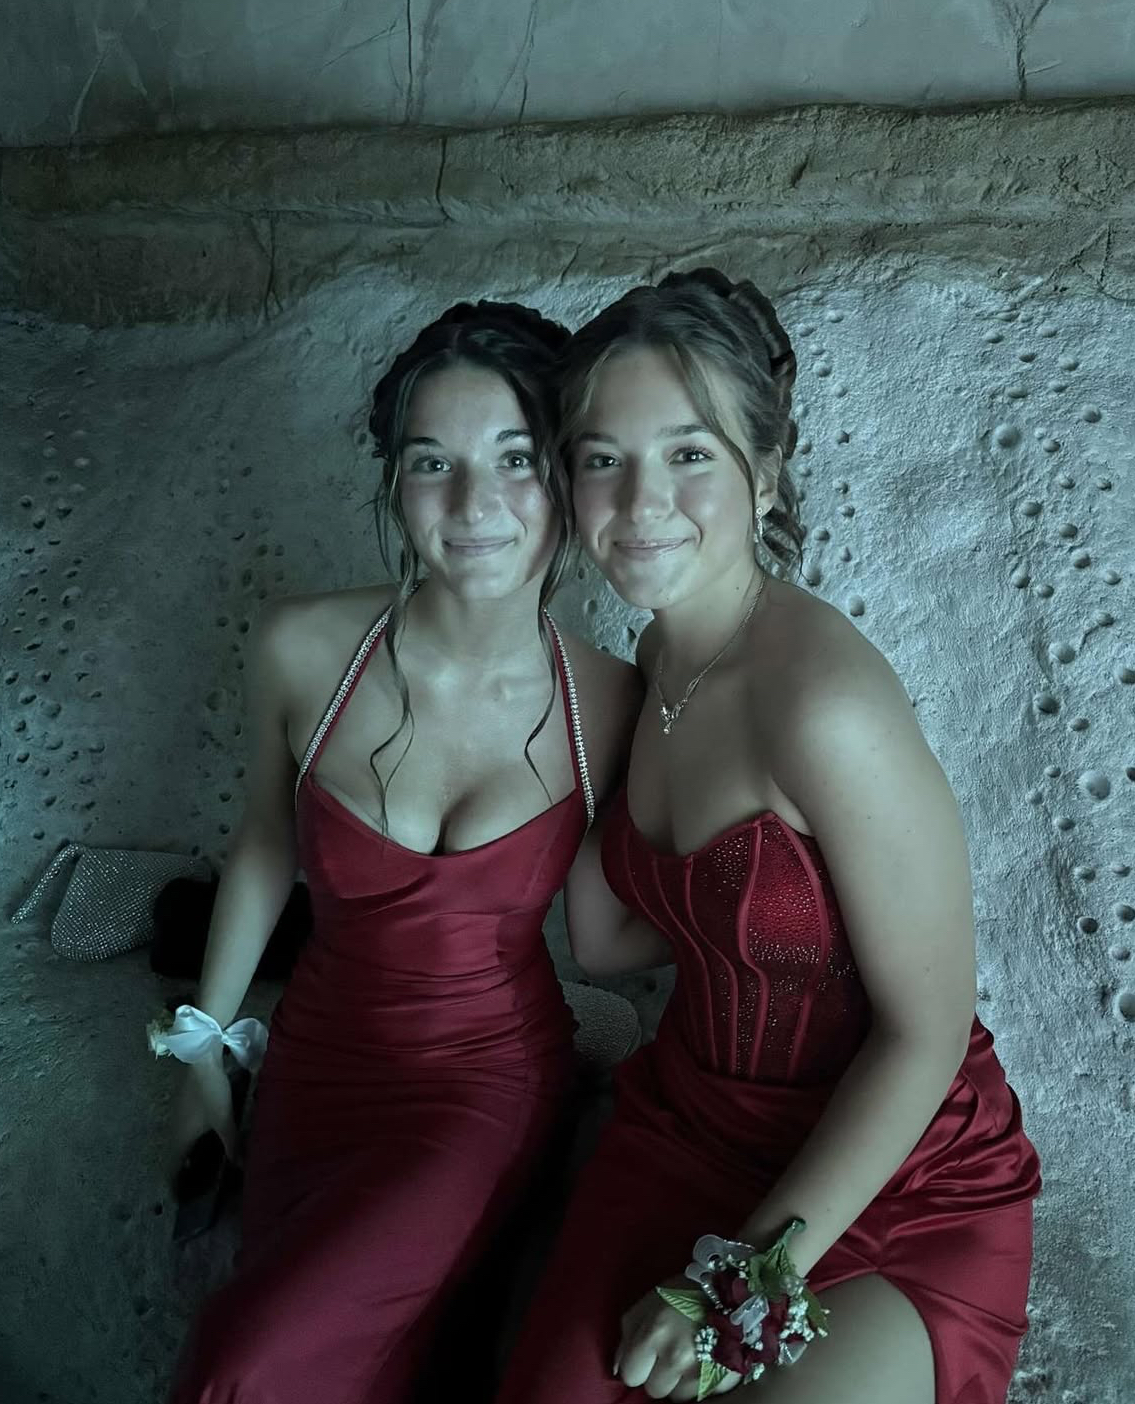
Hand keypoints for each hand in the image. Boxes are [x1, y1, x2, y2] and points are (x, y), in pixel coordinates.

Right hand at [167, 1056, 237, 1180]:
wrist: (201, 1060)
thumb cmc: (211, 1092)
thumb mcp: (224, 1120)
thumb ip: (232, 1144)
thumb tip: (239, 1166)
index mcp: (179, 1139)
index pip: (170, 1170)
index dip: (174, 1187)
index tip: (181, 1200)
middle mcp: (172, 1131)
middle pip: (172, 1159)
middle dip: (181, 1173)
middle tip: (195, 1185)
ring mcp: (174, 1117)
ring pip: (177, 1144)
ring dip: (185, 1157)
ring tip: (200, 1166)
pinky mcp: (181, 1106)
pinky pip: (182, 1132)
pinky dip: (189, 1142)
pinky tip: (204, 1139)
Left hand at [614, 1276, 740, 1400]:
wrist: (727, 1288)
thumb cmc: (681, 1294)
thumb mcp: (647, 1304)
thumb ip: (628, 1336)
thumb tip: (619, 1369)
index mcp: (653, 1334)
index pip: (631, 1376)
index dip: (637, 1366)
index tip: (646, 1357)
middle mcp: (676, 1357)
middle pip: (654, 1390)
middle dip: (659, 1375)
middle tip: (670, 1355)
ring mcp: (701, 1372)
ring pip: (678, 1397)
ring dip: (679, 1381)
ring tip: (688, 1358)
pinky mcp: (723, 1379)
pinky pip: (701, 1395)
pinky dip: (700, 1383)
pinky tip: (703, 1363)